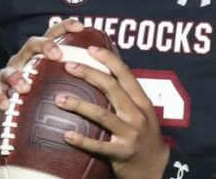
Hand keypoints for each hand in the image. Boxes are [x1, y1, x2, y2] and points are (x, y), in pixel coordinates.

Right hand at [0, 18, 84, 130]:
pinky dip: (0, 97)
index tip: (81, 26)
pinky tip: (6, 104)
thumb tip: (110, 69)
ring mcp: (8, 73)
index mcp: (41, 54)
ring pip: (10, 69)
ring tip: (25, 87)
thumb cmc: (42, 94)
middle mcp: (24, 59)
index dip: (65, 27)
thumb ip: (78, 73)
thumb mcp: (58, 81)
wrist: (14, 115)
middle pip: (31, 44)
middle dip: (44, 46)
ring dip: (17, 77)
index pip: (53, 34)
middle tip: (56, 54)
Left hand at [56, 45, 169, 178]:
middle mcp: (137, 115)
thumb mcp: (143, 114)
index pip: (125, 75)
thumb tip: (103, 76)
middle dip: (89, 74)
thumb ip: (127, 97)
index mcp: (142, 102)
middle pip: (112, 88)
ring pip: (102, 115)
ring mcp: (130, 134)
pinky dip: (81, 140)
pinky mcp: (122, 153)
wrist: (157, 169)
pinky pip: (99, 145)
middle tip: (68, 66)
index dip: (109, 59)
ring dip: (79, 105)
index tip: (91, 49)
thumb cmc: (145, 137)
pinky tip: (65, 135)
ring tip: (59, 99)